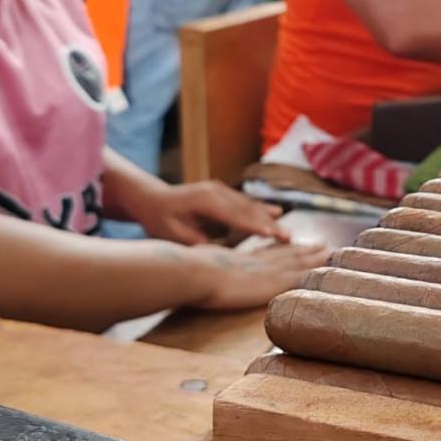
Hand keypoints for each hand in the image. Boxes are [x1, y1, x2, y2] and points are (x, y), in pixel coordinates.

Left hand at [131, 178, 289, 246]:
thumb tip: (217, 251)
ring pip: (249, 204)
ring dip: (269, 218)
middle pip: (247, 209)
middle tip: (288, 238)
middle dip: (269, 223)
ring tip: (287, 232)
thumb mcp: (172, 234)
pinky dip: (261, 209)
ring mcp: (219, 189)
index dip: (253, 226)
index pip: (234, 215)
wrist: (151, 198)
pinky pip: (244, 202)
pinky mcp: (222, 191)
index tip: (271, 235)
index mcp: (203, 200)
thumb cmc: (159, 220)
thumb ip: (195, 242)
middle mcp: (215, 191)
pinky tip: (277, 213)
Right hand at [192, 240, 328, 310]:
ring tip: (328, 251)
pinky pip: (297, 276)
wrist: (190, 271)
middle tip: (322, 244)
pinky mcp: (270, 283)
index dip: (280, 248)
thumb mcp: (194, 266)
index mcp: (237, 260)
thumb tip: (191, 273)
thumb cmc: (185, 272)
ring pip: (296, 262)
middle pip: (285, 254)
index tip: (292, 242)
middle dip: (303, 250)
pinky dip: (311, 271)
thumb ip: (201, 269)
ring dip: (313, 257)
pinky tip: (324, 271)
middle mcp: (254, 263)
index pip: (264, 253)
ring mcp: (263, 272)